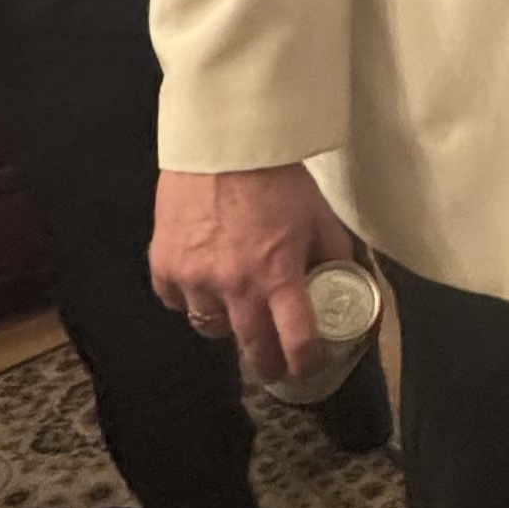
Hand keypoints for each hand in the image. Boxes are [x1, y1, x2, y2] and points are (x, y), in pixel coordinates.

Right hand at [151, 161, 355, 385]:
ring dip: (225, 323)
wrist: (222, 142)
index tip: (305, 365)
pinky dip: (188, 298)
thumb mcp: (318, 215)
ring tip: (234, 311)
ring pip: (209, 326)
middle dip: (265, 363)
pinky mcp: (163, 264)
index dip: (304, 361)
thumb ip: (331, 253)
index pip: (296, 340)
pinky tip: (200, 284)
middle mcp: (235, 286)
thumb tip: (345, 278)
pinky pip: (175, 301)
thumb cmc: (275, 176)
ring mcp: (195, 278)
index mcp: (279, 276)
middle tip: (270, 365)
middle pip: (251, 348)